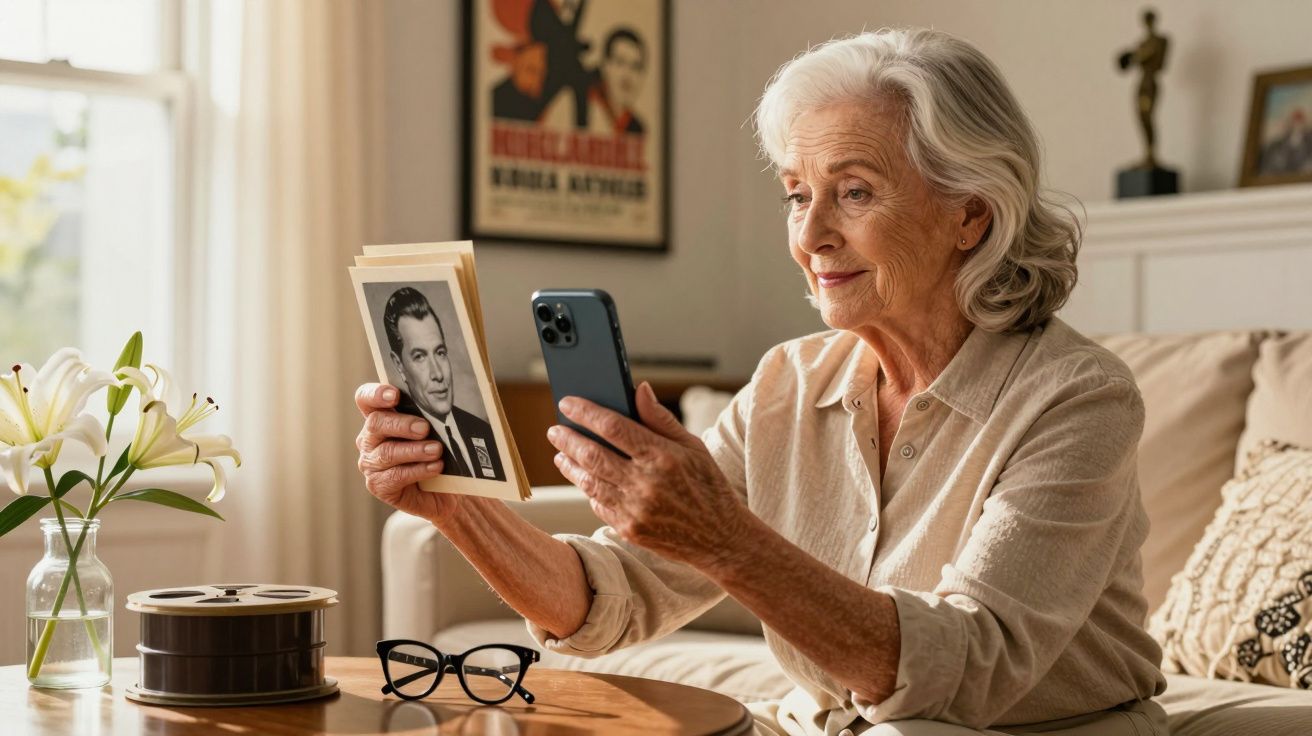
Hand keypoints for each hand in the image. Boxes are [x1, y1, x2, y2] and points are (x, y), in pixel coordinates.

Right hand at [354, 383, 460, 523]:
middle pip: (375, 423)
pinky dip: (418, 470)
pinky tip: (435, 467)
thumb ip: (429, 416)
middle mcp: (370, 439)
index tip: (394, 395)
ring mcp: (371, 463)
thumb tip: (443, 404)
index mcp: (380, 417)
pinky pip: (396, 476)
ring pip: (387, 452)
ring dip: (414, 450)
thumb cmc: (436, 452)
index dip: (376, 394)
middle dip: (402, 424)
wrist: (443, 490)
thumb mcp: (434, 430)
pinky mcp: (379, 485)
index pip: (366, 399)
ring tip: (436, 449)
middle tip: (424, 428)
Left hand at [547, 382, 751, 569]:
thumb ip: (661, 418)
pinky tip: (584, 478)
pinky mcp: (629, 529)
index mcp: (662, 456)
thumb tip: (638, 389)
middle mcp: (645, 482)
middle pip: (592, 454)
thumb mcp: (693, 446)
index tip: (568, 403)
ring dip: (570, 464)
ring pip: (589, 481)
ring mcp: (635, 509)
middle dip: (567, 438)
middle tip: (555, 429)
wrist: (721, 538)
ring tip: (561, 453)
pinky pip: (599, 504)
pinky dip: (588, 488)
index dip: (585, 412)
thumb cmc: (708, 486)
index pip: (612, 426)